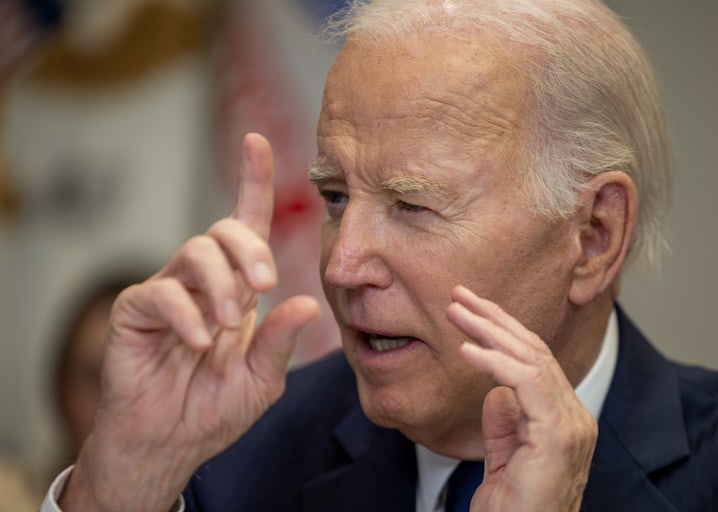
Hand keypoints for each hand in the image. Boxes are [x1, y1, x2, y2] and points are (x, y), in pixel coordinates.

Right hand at [59, 134, 319, 510]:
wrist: (171, 443)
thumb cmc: (214, 408)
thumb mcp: (261, 379)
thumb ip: (280, 342)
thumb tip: (307, 303)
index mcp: (238, 288)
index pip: (247, 224)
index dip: (252, 181)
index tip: (256, 142)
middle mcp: (204, 281)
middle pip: (223, 229)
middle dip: (249, 248)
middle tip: (263, 284)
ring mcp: (168, 291)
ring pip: (194, 251)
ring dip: (220, 284)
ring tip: (226, 326)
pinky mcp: (136, 311)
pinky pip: (161, 292)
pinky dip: (186, 314)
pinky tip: (198, 341)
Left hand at [447, 286, 596, 511]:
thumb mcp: (505, 461)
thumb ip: (504, 426)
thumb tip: (495, 392)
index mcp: (562, 419)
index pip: (534, 361)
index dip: (501, 332)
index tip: (468, 312)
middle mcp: (573, 417)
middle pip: (534, 351)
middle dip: (493, 318)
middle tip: (458, 296)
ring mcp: (571, 425)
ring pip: (532, 358)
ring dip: (490, 330)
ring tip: (457, 313)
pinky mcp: (559, 434)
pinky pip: (527, 382)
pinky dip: (495, 361)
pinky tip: (467, 350)